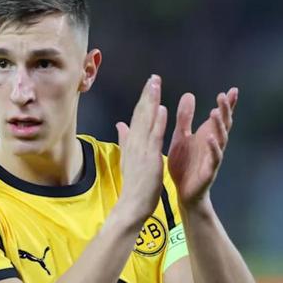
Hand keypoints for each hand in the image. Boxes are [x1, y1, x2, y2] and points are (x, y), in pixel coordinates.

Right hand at [115, 75, 167, 221]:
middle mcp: (135, 143)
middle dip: (147, 95)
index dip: (144, 99)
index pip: (138, 117)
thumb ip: (125, 140)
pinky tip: (161, 108)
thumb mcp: (128, 159)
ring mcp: (141, 150)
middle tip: (153, 77)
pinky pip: (154, 137)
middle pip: (141, 114)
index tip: (149, 84)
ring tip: (155, 84)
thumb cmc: (134, 185)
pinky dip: (157, 122)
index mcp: (132, 143)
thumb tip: (120, 124)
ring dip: (151, 101)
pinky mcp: (150, 158)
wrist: (131, 205)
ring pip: (146, 121)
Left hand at [167, 88, 237, 207]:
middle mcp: (213, 144)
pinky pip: (214, 158)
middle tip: (223, 96)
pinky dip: (213, 148)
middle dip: (225, 111)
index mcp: (207, 135)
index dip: (227, 105)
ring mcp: (213, 157)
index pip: (220, 117)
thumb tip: (189, 94)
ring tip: (215, 112)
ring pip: (220, 139)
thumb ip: (185, 118)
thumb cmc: (184, 164)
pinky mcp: (209, 171)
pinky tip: (210, 138)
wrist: (183, 192)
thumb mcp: (181, 136)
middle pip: (223, 125)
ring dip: (219, 126)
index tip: (232, 90)